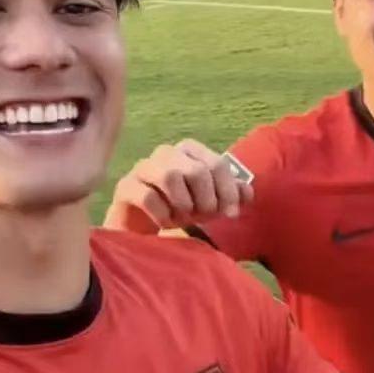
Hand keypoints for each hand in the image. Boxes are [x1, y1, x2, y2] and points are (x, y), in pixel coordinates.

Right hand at [104, 139, 253, 234]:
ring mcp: (143, 167)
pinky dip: (163, 214)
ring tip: (184, 218)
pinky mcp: (126, 186)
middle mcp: (166, 152)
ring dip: (183, 205)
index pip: (217, 164)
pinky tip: (166, 223)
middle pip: (196, 171)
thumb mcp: (210, 201)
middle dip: (205, 200)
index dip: (227, 192)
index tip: (231, 214)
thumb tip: (247, 193)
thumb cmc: (180, 206)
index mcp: (190, 150)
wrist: (142, 222)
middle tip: (203, 217)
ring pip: (170, 176)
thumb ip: (231, 195)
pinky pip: (148, 196)